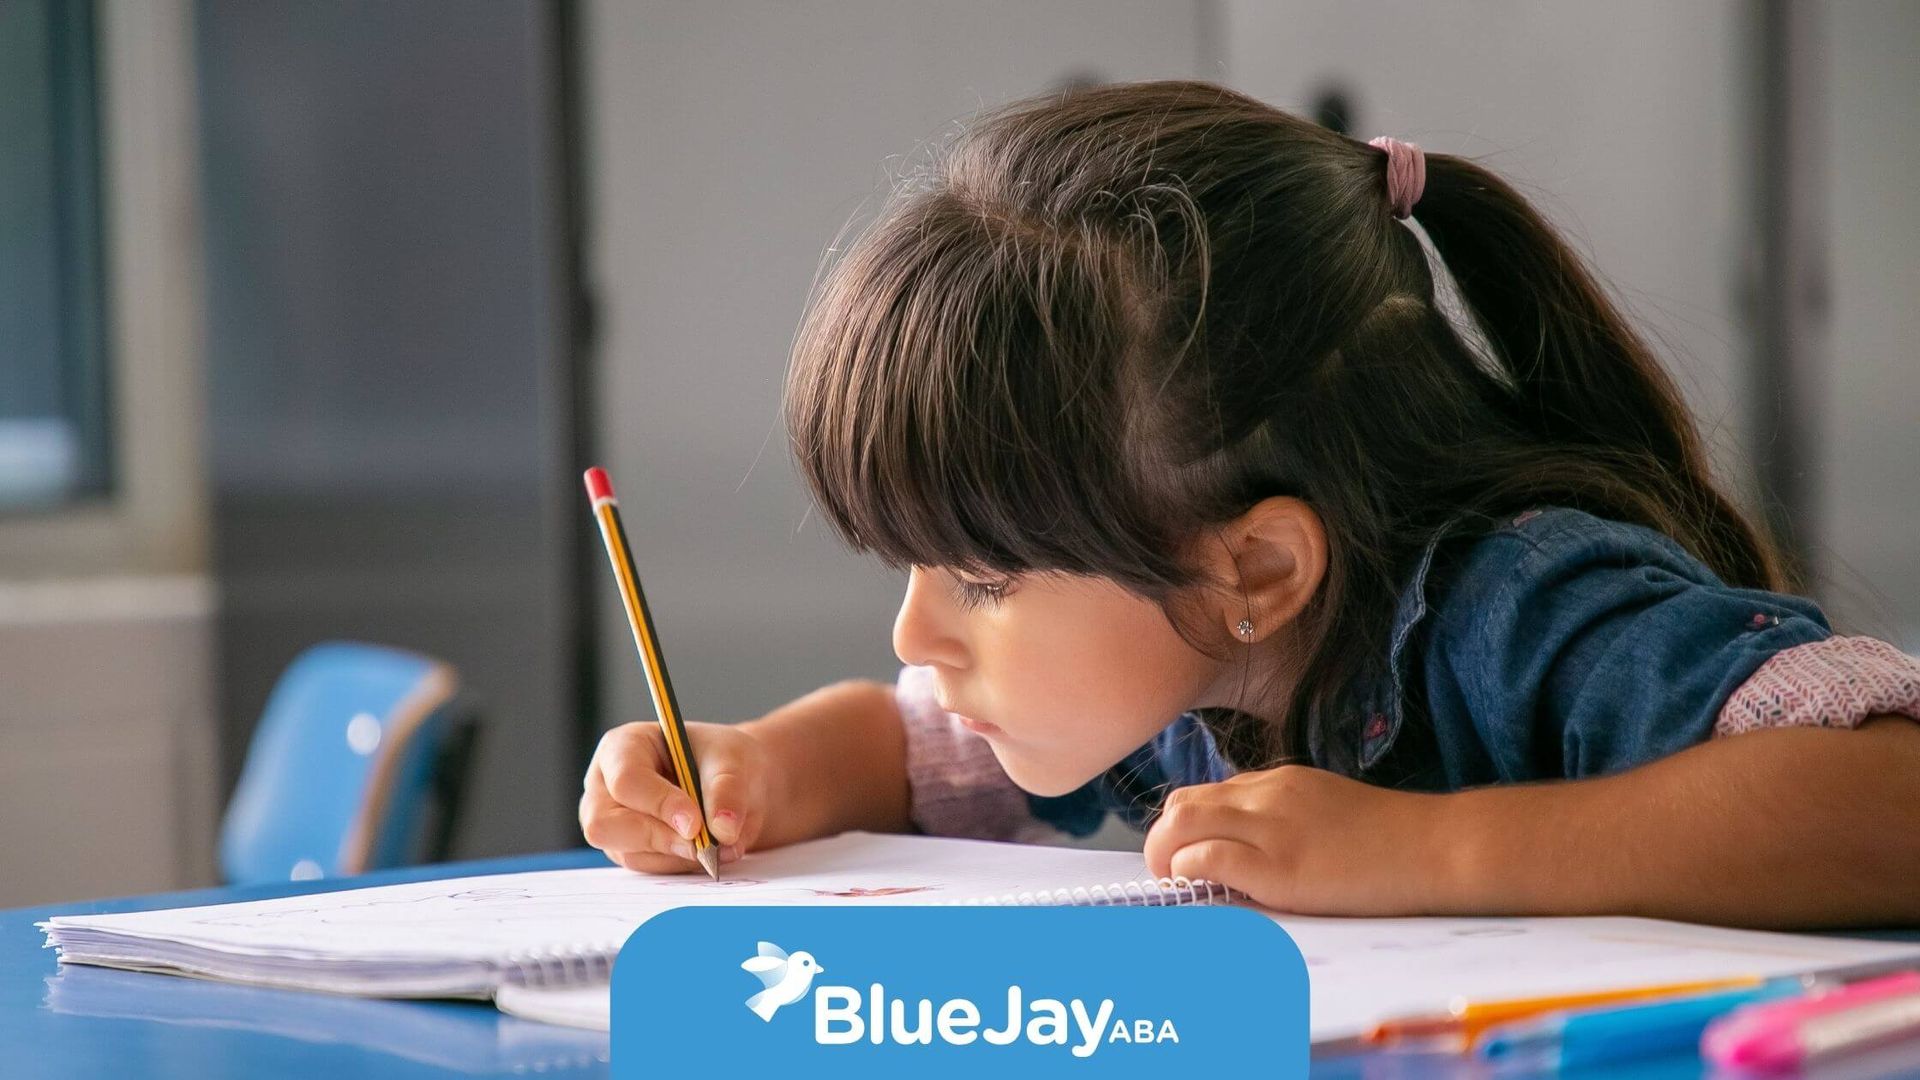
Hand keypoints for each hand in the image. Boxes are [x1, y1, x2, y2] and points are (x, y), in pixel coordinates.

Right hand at [579, 720, 782, 873]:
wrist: (734, 784)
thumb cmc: (723, 759)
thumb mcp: (733, 759)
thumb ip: (727, 789)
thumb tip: (723, 830)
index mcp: (622, 748)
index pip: (626, 780)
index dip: (659, 804)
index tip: (695, 823)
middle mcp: (606, 786)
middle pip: (605, 825)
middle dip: (658, 838)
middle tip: (703, 845)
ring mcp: (613, 823)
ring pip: (629, 854)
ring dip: (678, 856)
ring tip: (719, 844)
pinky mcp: (629, 850)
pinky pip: (648, 869)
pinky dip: (682, 864)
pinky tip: (708, 851)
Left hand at [1141, 765, 1448, 914]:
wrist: (1436, 847)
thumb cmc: (1391, 841)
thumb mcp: (1327, 809)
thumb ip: (1284, 818)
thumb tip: (1246, 848)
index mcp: (1278, 782)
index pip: (1205, 795)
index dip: (1185, 830)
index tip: (1187, 858)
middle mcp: (1266, 795)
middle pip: (1181, 804)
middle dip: (1162, 841)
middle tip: (1170, 875)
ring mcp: (1271, 827)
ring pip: (1181, 824)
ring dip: (1164, 856)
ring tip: (1177, 886)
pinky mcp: (1279, 865)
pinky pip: (1208, 858)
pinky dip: (1190, 873)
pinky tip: (1203, 891)